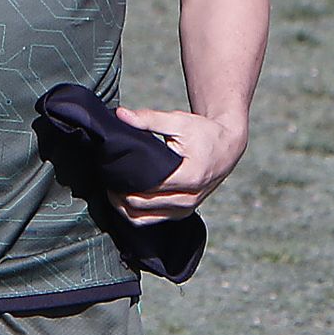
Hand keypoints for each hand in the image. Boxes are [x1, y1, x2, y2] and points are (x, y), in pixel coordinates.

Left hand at [107, 106, 246, 224]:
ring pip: (143, 219)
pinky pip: (152, 220)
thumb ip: (149, 119)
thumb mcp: (178, 121)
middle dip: (118, 194)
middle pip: (140, 206)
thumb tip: (121, 114)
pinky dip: (135, 213)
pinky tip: (126, 197)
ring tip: (112, 189)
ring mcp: (185, 209)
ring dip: (124, 207)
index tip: (107, 169)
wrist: (227, 147)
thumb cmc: (203, 132)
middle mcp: (187, 199)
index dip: (122, 181)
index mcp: (188, 177)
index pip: (146, 187)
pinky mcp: (182, 213)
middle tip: (105, 178)